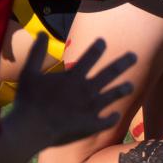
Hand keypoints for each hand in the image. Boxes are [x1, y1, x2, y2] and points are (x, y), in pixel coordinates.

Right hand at [12, 36, 134, 146]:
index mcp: (74, 76)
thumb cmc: (28, 100)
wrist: (31, 129)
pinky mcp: (92, 125)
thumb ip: (37, 52)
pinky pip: (108, 120)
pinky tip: (116, 114)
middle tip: (134, 56)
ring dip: (123, 88)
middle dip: (124, 62)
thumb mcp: (29, 72)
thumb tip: (41, 33)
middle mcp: (87, 90)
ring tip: (130, 85)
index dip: (98, 47)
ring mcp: (92, 108)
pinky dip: (113, 117)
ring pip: (114, 94)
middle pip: (111, 72)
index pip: (91, 56)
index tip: (103, 42)